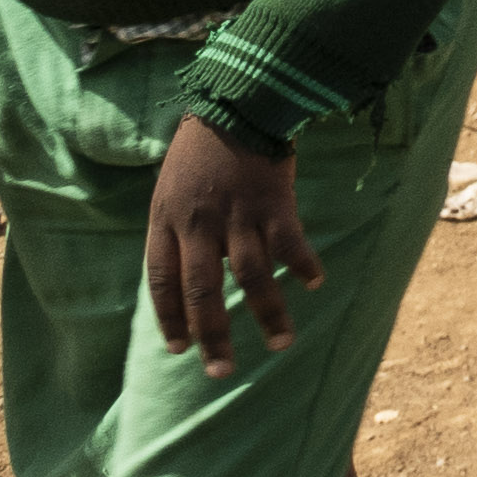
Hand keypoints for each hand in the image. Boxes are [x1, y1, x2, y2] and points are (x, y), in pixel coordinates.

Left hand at [140, 119, 321, 372]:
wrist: (236, 103)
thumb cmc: (199, 150)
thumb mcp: (169, 189)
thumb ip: (177, 231)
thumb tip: (187, 277)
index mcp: (167, 222)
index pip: (162, 283)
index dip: (170, 319)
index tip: (180, 350)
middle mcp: (199, 225)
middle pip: (204, 293)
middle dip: (214, 337)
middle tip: (220, 373)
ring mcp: (238, 215)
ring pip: (251, 277)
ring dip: (268, 314)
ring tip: (281, 344)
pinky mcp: (275, 203)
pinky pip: (291, 244)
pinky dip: (303, 266)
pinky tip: (314, 283)